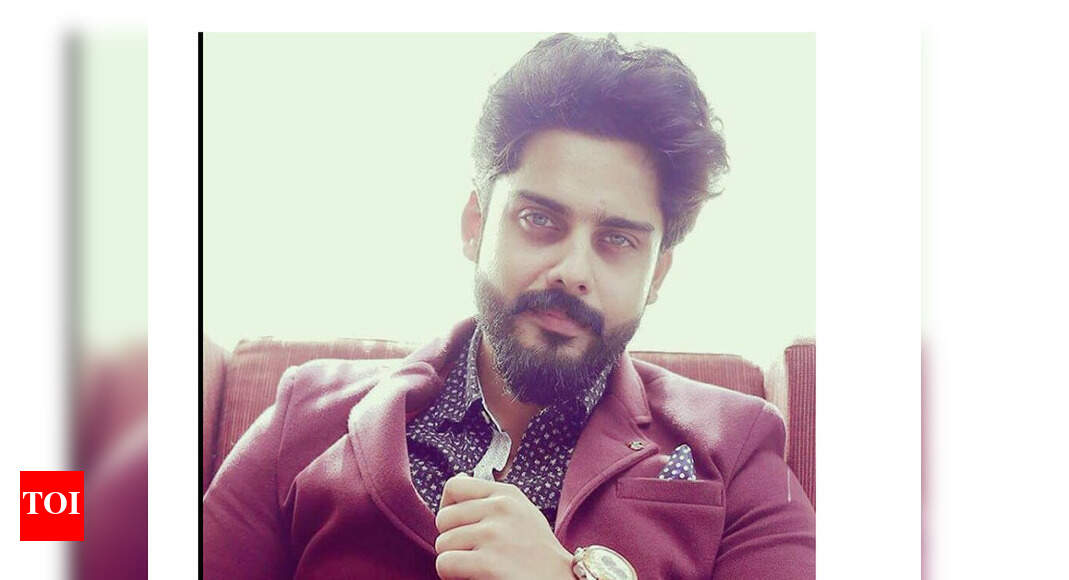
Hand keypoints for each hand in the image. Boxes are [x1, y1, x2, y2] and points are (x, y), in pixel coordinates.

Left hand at [434, 473, 573, 579]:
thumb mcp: (522, 513)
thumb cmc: (538, 554)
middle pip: (443, 518)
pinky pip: (445, 563)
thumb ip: (491, 498)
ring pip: (442, 543)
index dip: (448, 508)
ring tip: (479, 566)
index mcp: (507, 494)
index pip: (454, 485)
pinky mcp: (488, 563)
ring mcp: (494, 534)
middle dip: (452, 539)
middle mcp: (501, 508)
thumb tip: (460, 478)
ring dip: (455, 560)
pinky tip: (475, 576)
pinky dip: (453, 575)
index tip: (461, 526)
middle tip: (473, 553)